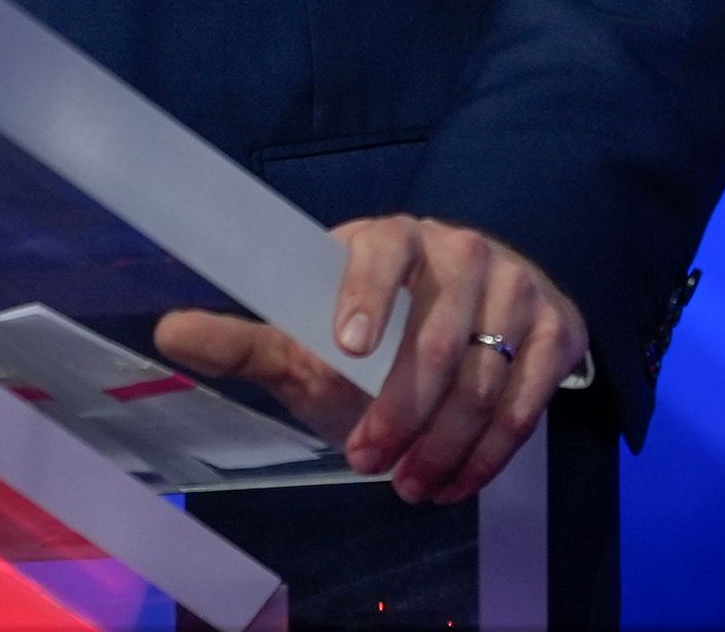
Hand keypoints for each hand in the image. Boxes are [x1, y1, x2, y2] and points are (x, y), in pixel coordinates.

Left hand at [153, 215, 585, 504]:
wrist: (475, 314)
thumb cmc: (374, 326)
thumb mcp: (308, 329)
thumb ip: (246, 337)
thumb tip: (168, 332)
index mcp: (391, 237)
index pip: (381, 254)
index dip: (366, 298)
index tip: (344, 351)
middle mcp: (460, 251)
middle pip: (438, 340)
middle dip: (400, 414)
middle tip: (367, 462)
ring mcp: (516, 286)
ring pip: (485, 378)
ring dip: (446, 444)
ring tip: (412, 486)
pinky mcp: (557, 327)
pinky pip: (529, 398)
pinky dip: (492, 451)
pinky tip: (457, 481)